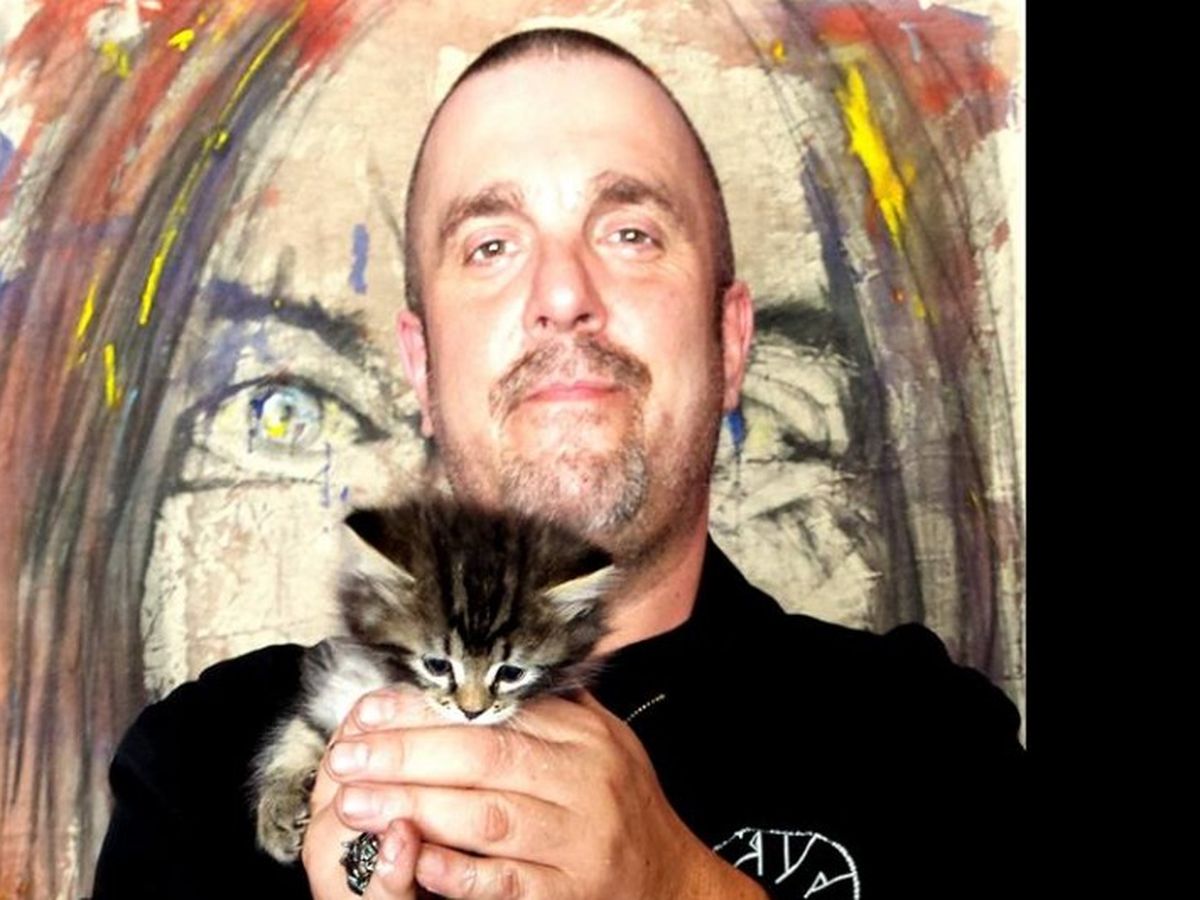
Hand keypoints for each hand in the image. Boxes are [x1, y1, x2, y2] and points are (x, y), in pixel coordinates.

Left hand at [322, 688, 766, 898]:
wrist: (672, 881)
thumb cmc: (624, 806)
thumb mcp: (602, 742)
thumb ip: (549, 708)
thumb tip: (488, 662)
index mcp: (583, 735)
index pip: (495, 711)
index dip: (426, 710)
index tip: (371, 709)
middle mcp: (584, 781)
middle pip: (484, 756)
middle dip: (406, 754)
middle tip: (349, 757)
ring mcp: (579, 840)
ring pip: (487, 816)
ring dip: (415, 807)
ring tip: (358, 804)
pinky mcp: (570, 892)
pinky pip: (508, 881)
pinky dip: (460, 872)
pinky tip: (417, 860)